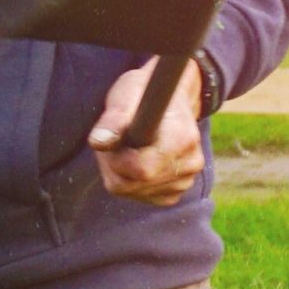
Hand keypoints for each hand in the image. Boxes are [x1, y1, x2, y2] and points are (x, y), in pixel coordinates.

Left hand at [89, 57, 205, 206]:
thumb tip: (98, 142)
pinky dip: (132, 180)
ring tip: (129, 144)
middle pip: (132, 185)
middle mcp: (190, 164)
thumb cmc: (144, 93)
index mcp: (182, 139)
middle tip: (116, 139)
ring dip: (121, 171)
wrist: (169, 98)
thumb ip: (112, 120)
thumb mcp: (125, 96)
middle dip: (115, 165)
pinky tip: (137, 158)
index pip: (141, 170)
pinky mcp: (178, 191)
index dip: (117, 159)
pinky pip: (141, 195)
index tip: (114, 138)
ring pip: (133, 191)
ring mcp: (186, 180)